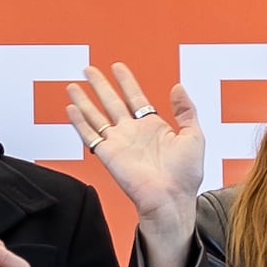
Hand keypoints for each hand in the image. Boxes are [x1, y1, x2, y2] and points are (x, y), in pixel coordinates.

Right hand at [65, 63, 209, 266]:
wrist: (171, 198)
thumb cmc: (185, 175)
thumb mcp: (194, 136)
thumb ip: (186, 110)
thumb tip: (177, 87)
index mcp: (153, 127)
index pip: (135, 98)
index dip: (126, 82)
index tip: (118, 67)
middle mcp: (133, 133)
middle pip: (111, 102)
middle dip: (100, 85)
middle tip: (89, 69)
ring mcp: (119, 143)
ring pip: (96, 115)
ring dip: (84, 100)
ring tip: (73, 84)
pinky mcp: (108, 154)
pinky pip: (89, 134)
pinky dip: (79, 121)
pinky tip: (71, 107)